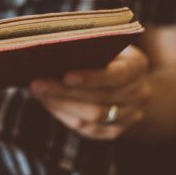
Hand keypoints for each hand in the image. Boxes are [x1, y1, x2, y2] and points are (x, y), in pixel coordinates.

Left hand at [30, 46, 150, 139]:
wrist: (121, 78)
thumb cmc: (101, 52)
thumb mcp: (98, 43)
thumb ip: (81, 46)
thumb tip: (47, 51)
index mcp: (137, 66)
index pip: (117, 75)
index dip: (91, 77)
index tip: (65, 75)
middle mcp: (139, 92)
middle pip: (100, 100)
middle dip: (64, 92)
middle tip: (36, 84)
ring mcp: (130, 115)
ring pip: (92, 118)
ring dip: (60, 104)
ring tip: (37, 92)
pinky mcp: (114, 131)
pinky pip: (87, 129)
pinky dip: (64, 115)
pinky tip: (47, 102)